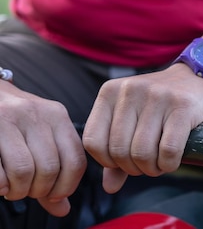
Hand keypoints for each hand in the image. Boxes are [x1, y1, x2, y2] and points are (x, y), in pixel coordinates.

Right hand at [0, 81, 86, 216]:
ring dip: (17, 190)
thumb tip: (63, 209)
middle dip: (38, 191)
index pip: (76, 160)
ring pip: (25, 170)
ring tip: (11, 188)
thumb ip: (54, 172)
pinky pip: (0, 171)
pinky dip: (0, 185)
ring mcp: (11, 118)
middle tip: (26, 191)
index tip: (52, 195)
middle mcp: (38, 114)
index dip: (66, 187)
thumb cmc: (11, 124)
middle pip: (50, 168)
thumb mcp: (38, 138)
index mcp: (57, 116)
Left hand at [82, 63, 202, 193]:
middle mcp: (131, 91)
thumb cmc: (161, 104)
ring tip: (159, 165)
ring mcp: (158, 96)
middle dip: (134, 168)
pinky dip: (168, 164)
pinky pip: (168, 150)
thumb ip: (117, 152)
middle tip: (147, 165)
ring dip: (151, 169)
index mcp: (110, 92)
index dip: (107, 162)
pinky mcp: (183, 106)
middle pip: (119, 151)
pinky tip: (172, 161)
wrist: (200, 78)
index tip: (124, 163)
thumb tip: (109, 187)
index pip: (93, 141)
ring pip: (142, 153)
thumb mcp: (134, 120)